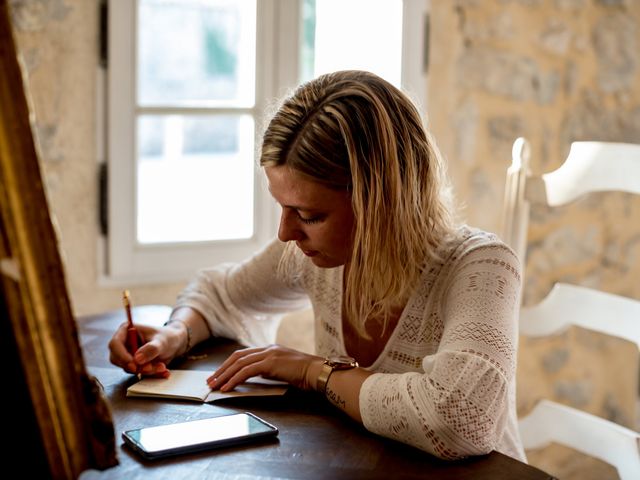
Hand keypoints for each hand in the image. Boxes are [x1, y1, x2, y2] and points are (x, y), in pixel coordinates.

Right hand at [108, 322, 185, 376]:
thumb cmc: (167, 337)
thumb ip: (151, 349)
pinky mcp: (134, 365)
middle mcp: (123, 343)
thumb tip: (137, 359)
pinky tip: (163, 371)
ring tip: (162, 367)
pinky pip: (137, 373)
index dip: (121, 356)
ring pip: (128, 368)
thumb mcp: (162, 341)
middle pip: (117, 359)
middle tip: (150, 368)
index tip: (133, 365)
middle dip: (134, 366)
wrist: (174, 344)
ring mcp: (127, 355)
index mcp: (126, 330)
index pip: (115, 344)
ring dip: (145, 371)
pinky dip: (150, 374)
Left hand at [207, 345, 323, 391]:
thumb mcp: (284, 370)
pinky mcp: (270, 363)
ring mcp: (269, 354)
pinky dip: (234, 379)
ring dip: (224, 375)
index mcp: (270, 349)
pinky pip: (246, 372)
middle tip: (211, 380)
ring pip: (239, 363)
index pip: (244, 354)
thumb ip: (270, 370)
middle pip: (237, 356)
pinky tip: (228, 388)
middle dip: (222, 369)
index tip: (220, 374)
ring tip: (215, 385)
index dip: (229, 364)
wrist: (317, 371)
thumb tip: (256, 376)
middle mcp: (267, 349)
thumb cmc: (305, 374)